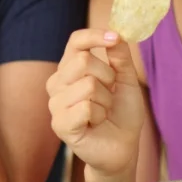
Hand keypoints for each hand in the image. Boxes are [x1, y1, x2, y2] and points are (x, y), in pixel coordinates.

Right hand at [47, 29, 146, 179]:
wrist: (123, 147)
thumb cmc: (121, 114)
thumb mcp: (126, 81)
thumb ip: (120, 57)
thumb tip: (115, 33)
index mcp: (70, 68)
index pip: (75, 42)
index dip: (94, 36)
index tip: (114, 37)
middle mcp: (57, 83)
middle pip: (83, 61)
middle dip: (108, 77)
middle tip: (110, 94)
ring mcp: (55, 104)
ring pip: (88, 86)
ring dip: (106, 101)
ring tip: (103, 112)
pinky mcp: (60, 124)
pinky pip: (85, 107)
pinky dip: (99, 115)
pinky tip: (95, 123)